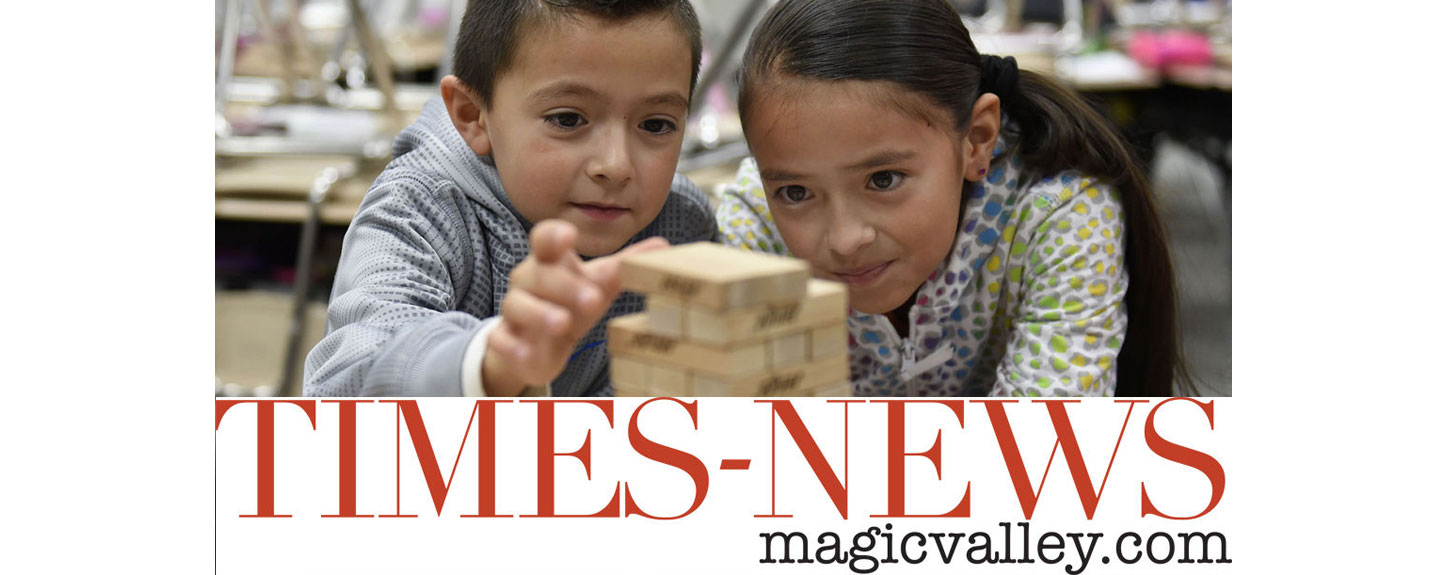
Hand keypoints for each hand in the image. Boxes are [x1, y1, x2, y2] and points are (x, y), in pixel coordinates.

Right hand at [481, 220, 668, 394]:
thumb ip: (626, 265)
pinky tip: (527, 353)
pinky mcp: (504, 339)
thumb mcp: (599, 284)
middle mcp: (528, 280)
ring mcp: (513, 310)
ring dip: (539, 313)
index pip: (545, 238)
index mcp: (551, 261)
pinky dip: (512, 346)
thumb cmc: (572, 302)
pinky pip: (500, 339)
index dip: (554, 235)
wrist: (539, 342)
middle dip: (563, 285)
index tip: (568, 236)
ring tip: (562, 324)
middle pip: (538, 274)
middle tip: (592, 300)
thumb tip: (663, 245)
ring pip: (516, 304)